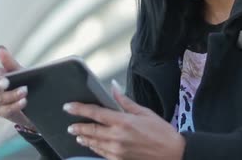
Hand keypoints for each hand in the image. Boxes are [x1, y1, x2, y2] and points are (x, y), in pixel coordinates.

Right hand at [0, 45, 35, 130]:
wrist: (38, 102)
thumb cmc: (25, 82)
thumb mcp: (20, 72)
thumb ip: (10, 62)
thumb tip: (0, 49)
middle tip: (6, 82)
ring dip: (12, 94)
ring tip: (25, 91)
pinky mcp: (3, 112)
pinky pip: (5, 110)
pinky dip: (15, 105)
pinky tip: (23, 101)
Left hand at [64, 83, 184, 159]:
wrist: (173, 154)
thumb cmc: (161, 132)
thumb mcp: (144, 112)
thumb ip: (125, 101)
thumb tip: (113, 88)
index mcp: (123, 121)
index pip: (95, 113)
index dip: (79, 109)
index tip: (68, 107)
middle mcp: (117, 137)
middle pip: (91, 130)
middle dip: (78, 127)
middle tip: (70, 125)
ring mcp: (117, 151)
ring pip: (94, 144)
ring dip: (84, 138)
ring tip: (78, 135)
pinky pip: (102, 154)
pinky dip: (94, 148)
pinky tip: (92, 145)